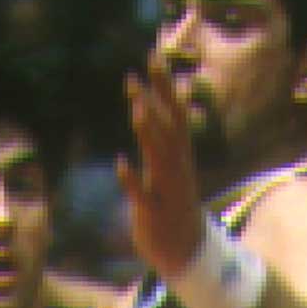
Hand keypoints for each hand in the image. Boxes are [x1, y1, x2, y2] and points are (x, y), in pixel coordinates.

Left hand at [118, 67, 206, 282]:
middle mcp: (176, 167)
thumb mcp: (170, 165)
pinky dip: (133, 179)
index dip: (165, 85)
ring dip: (149, 133)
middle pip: (168, 128)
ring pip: (159, 157)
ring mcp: (167, 189)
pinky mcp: (154, 212)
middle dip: (156, 100)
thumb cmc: (173, 203)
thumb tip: (159, 100)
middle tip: (139, 72)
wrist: (186, 251)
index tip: (154, 56)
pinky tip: (120, 163)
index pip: (175, 112)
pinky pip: (143, 194)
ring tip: (137, 108)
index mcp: (179, 155)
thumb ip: (163, 133)